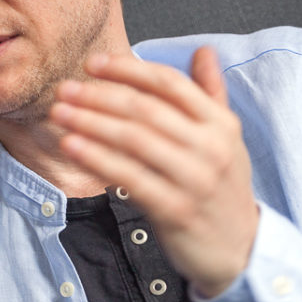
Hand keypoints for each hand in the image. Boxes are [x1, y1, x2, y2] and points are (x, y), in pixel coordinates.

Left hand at [49, 47, 258, 297]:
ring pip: (134, 140)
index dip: (128, 69)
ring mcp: (194, 180)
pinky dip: (97, 158)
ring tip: (60, 113)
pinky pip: (129, 178)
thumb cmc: (223, 188)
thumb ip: (211, 94)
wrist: (241, 250)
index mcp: (221, 123)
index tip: (93, 63)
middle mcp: (211, 147)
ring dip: (91, 123)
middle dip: (99, 96)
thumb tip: (203, 51)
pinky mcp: (175, 210)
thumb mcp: (227, 139)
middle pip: (145, 109)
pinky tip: (72, 146)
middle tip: (65, 89)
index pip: (169, 83)